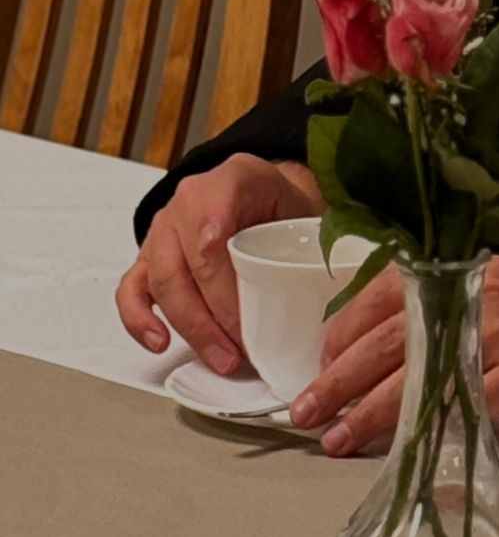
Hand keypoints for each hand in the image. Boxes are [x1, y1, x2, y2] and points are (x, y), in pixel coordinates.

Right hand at [115, 154, 323, 373]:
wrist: (262, 191)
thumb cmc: (282, 202)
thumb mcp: (303, 205)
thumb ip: (310, 238)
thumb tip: (327, 290)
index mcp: (232, 179)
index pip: (214, 232)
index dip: (225, 283)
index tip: (242, 318)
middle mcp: (190, 199)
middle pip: (187, 265)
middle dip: (213, 317)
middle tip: (239, 351)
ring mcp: (164, 228)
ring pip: (161, 282)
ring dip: (190, 328)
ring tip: (221, 358)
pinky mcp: (148, 256)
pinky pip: (131, 289)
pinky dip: (140, 319)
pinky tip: (160, 342)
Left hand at [290, 255, 498, 454]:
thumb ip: (464, 304)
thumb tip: (415, 339)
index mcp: (470, 269)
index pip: (386, 293)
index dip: (344, 331)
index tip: (319, 360)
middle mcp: (476, 292)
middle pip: (388, 335)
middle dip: (336, 375)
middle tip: (303, 408)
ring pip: (414, 370)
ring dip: (366, 408)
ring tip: (333, 436)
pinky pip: (464, 400)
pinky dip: (427, 424)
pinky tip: (403, 443)